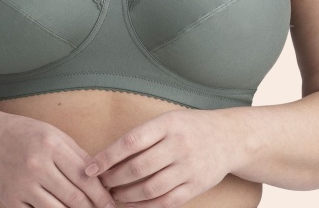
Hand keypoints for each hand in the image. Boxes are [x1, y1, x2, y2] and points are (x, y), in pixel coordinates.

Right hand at [0, 112, 115, 207]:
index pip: (84, 176)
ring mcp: (22, 185)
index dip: (101, 194)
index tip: (112, 203)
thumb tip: (101, 180)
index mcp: (51, 145)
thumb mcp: (54, 135)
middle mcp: (37, 165)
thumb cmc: (26, 134)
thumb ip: (77, 155)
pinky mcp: (10, 201)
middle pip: (74, 197)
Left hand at [83, 109, 238, 207]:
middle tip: (99, 183)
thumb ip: (143, 135)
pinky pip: (166, 202)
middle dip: (113, 179)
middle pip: (138, 168)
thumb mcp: (167, 120)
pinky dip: (145, 207)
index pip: (131, 142)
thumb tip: (109, 155)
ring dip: (126, 195)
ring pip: (150, 188)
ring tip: (113, 194)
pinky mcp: (196, 186)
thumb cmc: (189, 127)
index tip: (90, 167)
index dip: (107, 157)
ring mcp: (188, 168)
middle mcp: (178, 145)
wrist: (228, 137)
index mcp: (167, 124)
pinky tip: (131, 206)